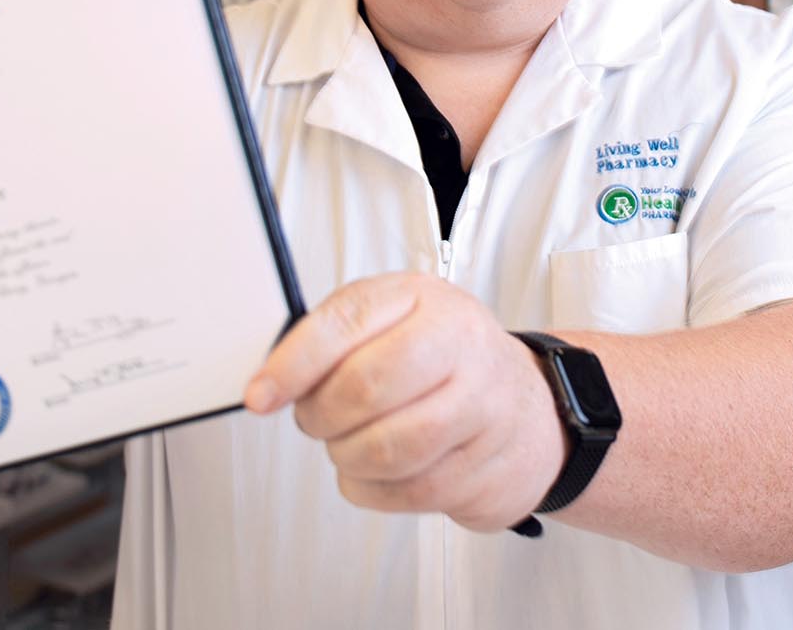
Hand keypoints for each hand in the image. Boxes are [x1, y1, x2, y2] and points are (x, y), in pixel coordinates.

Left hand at [244, 272, 564, 530]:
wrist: (531, 409)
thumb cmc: (449, 359)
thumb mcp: (397, 319)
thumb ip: (336, 337)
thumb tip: (272, 378)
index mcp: (427, 300)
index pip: (346, 323)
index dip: (293, 363)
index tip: (261, 394)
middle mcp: (461, 347)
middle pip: (363, 390)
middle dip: (320, 415)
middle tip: (316, 417)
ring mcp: (482, 409)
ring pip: (383, 450)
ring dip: (345, 456)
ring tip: (348, 442)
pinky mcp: (484, 468)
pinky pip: (405, 493)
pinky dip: (372, 488)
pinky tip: (377, 469)